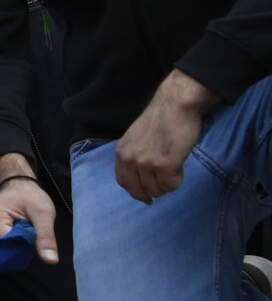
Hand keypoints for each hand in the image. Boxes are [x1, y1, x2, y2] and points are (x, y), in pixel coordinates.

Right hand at [0, 176, 58, 263]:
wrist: (17, 186)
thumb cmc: (29, 196)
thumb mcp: (43, 212)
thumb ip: (46, 236)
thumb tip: (51, 261)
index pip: (9, 248)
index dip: (26, 247)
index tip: (36, 237)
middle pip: (5, 252)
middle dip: (22, 248)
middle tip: (31, 231)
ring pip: (3, 253)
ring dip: (18, 247)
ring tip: (24, 231)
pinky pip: (1, 249)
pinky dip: (12, 246)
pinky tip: (17, 235)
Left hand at [115, 70, 217, 202]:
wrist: (174, 106)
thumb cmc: (160, 120)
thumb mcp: (135, 139)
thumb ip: (134, 156)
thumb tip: (140, 177)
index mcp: (121, 153)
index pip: (123, 182)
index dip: (137, 191)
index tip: (147, 194)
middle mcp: (130, 160)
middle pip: (138, 192)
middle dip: (153, 192)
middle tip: (165, 184)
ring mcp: (146, 163)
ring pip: (157, 191)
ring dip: (167, 183)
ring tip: (174, 166)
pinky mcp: (164, 165)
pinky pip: (171, 186)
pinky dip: (178, 180)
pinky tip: (179, 165)